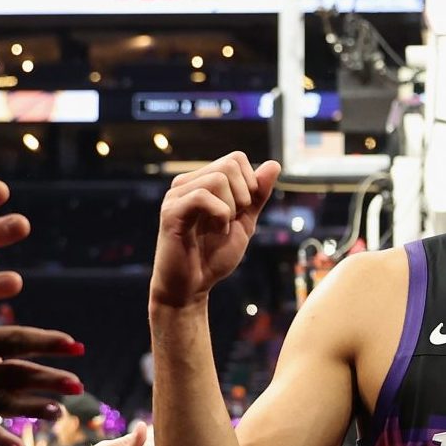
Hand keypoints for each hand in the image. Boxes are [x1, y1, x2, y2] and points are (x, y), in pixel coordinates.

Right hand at [151, 152, 280, 309]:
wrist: (191, 287)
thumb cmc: (214, 256)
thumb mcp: (245, 222)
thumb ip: (257, 195)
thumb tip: (274, 164)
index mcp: (202, 182)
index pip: (236, 158)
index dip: (251, 184)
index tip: (242, 211)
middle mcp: (186, 182)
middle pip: (230, 165)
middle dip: (244, 195)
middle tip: (232, 220)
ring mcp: (176, 195)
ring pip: (218, 179)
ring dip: (231, 208)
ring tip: (220, 227)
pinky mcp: (171, 211)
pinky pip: (204, 196)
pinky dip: (220, 216)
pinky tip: (215, 230)